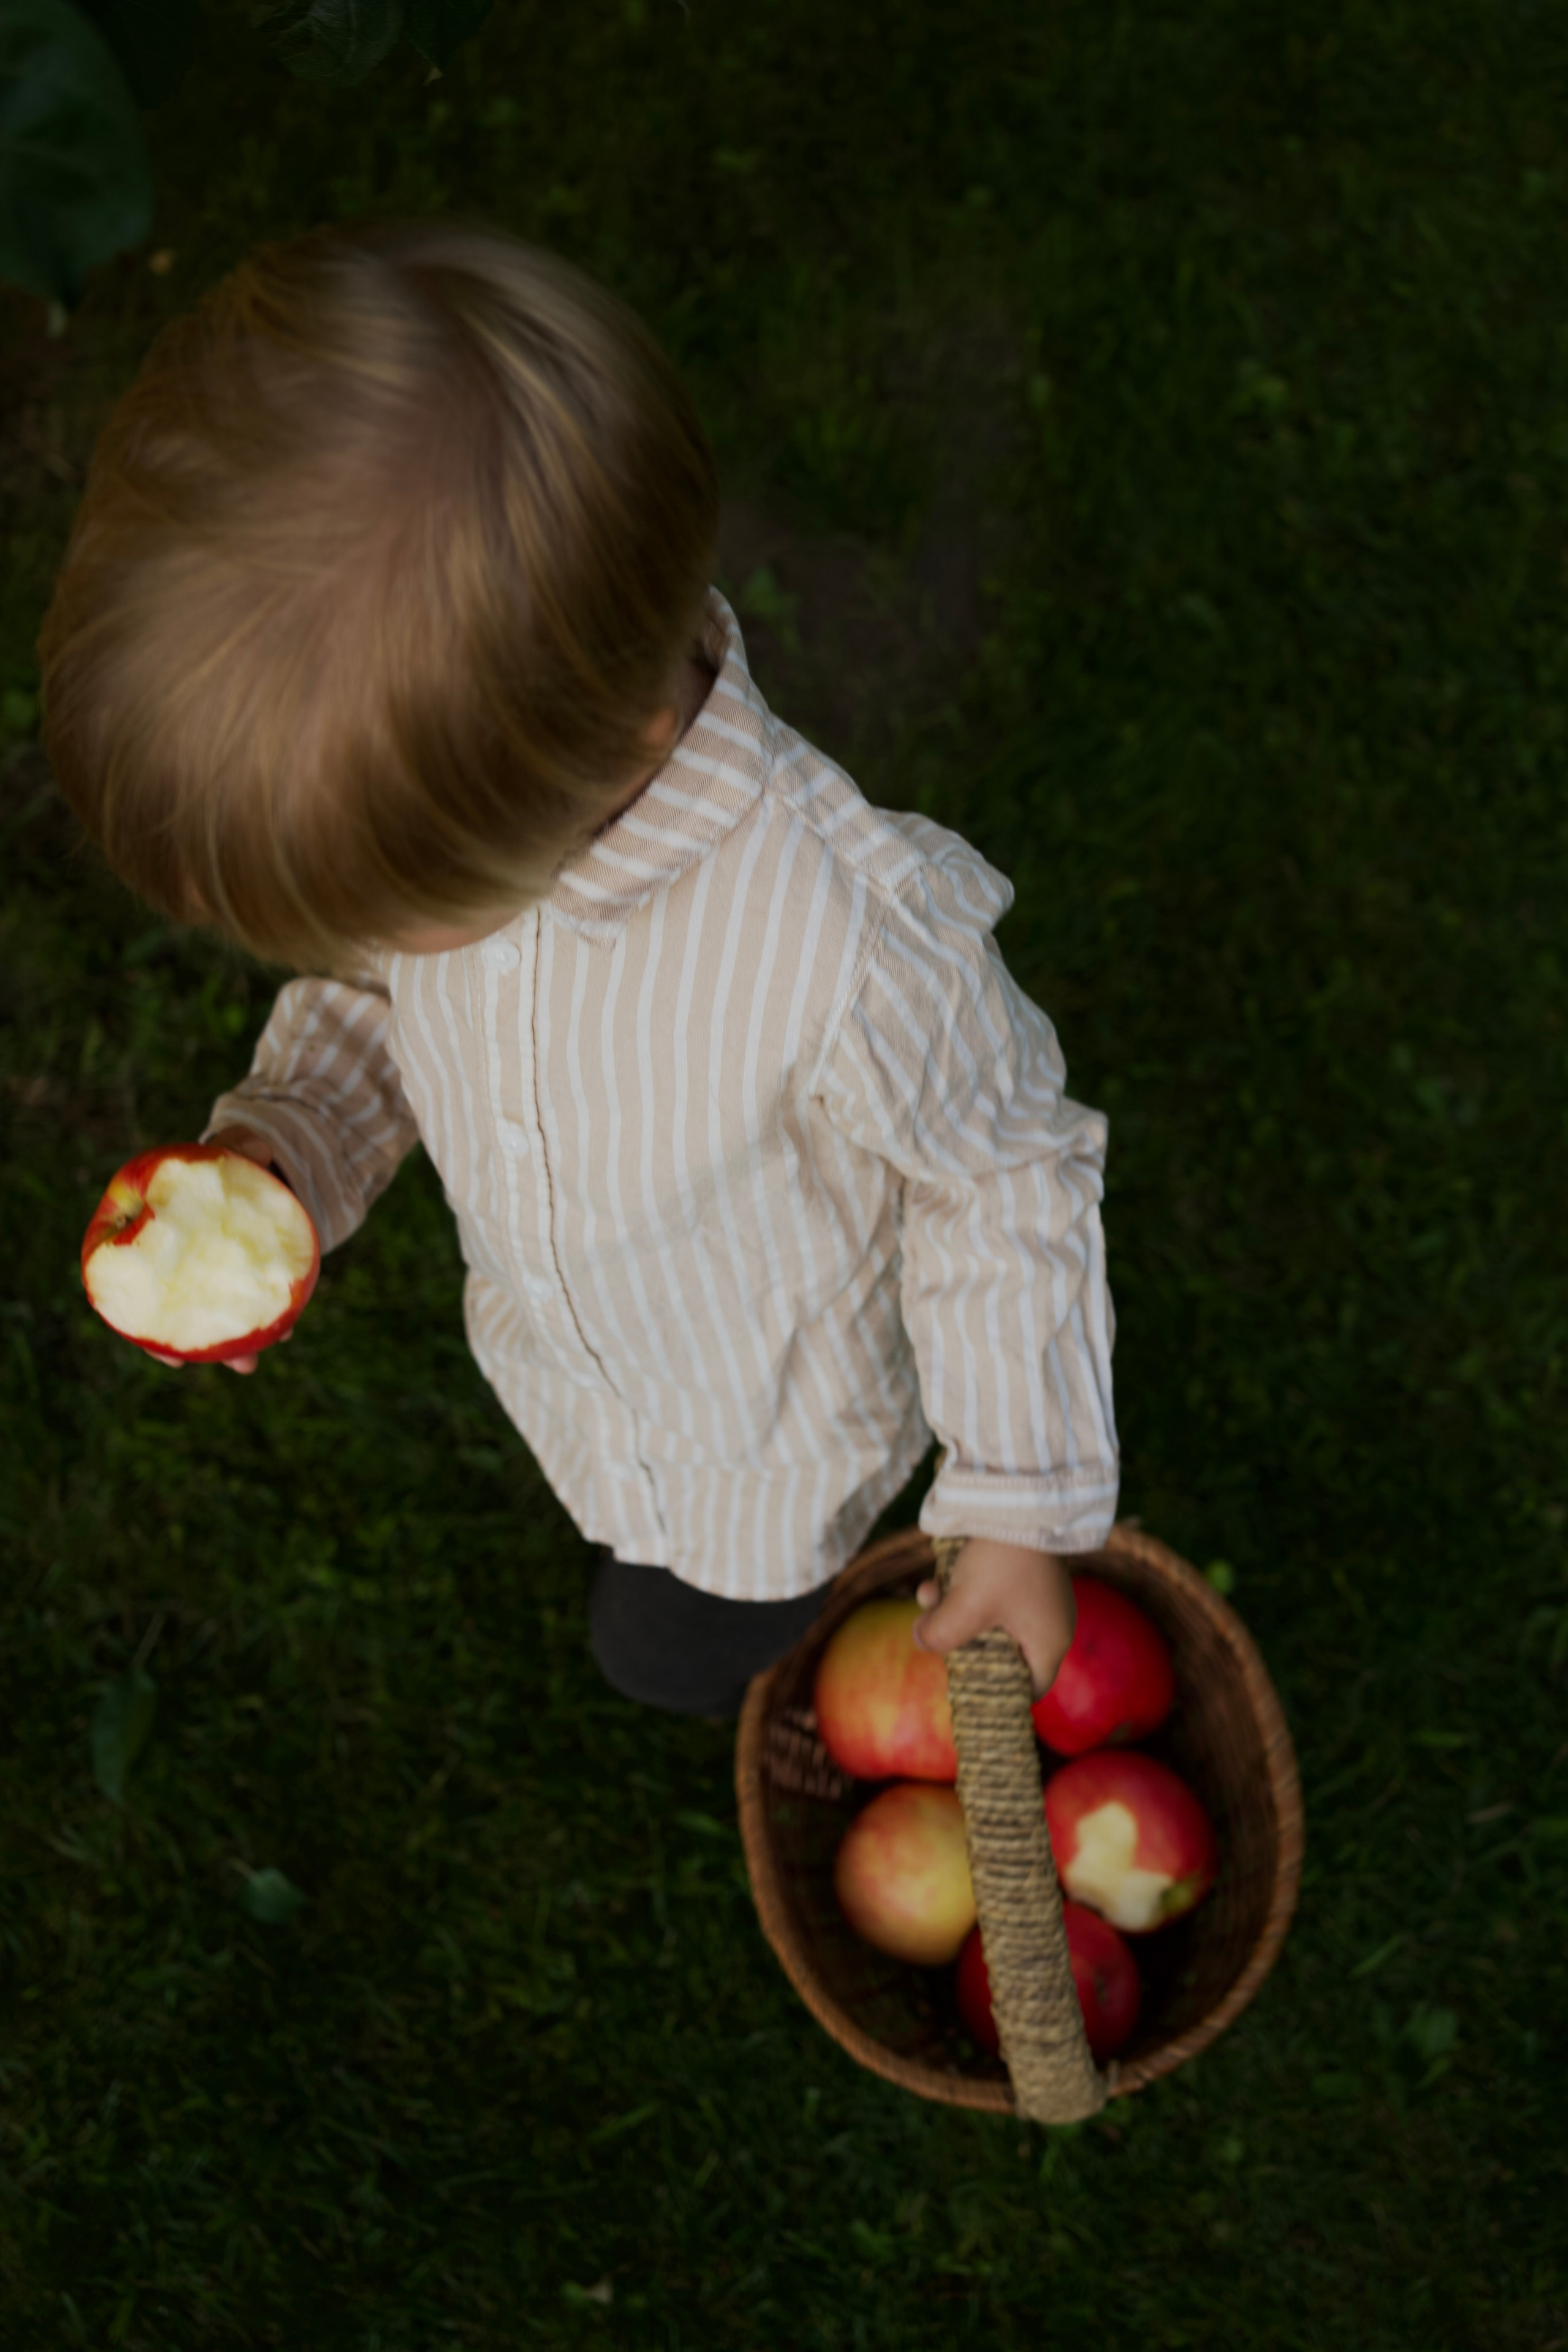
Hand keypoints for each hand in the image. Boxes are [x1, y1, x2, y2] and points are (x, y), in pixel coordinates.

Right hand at [145, 1124, 285, 1377]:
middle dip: (180, 1343)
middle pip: (169, 1308)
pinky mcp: (244, 1282)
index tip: (149, 1342)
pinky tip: (283, 1332)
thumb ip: (238, 1150)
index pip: (131, 1274)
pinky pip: (251, 1306)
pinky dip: (265, 1322)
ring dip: (228, 1346)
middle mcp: (177, 1264)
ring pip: (211, 1317)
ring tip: (246, 1365)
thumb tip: (256, 1153)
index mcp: (153, 1235)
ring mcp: (209, 1277)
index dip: (135, 1311)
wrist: (261, 1169)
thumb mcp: (233, 1151)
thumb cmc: (230, 1162)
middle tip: (186, 1364)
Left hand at [913, 1538, 1076, 1698]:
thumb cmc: (1001, 1563)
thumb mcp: (965, 1606)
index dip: (996, 1690)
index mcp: (1050, 1641)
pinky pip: (991, 1593)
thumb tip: (921, 1640)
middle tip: (934, 1627)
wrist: (1018, 1499)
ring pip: (988, 1619)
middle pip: (999, 1651)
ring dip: (954, 1610)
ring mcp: (1037, 1595)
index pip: (1029, 1687)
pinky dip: (964, 1589)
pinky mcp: (1023, 1571)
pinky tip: (936, 1578)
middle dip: (959, 1638)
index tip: (962, 1681)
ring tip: (928, 1593)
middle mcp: (1050, 1622)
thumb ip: (941, 1635)